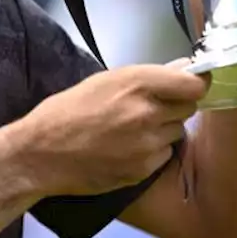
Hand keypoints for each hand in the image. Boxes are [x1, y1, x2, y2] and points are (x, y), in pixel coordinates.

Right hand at [11, 60, 208, 196]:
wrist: (41, 154)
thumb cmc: (67, 110)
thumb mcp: (104, 81)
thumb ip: (147, 76)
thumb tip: (183, 68)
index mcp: (137, 83)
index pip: (194, 83)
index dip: (195, 83)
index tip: (189, 85)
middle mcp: (148, 113)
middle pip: (189, 107)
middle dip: (176, 105)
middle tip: (152, 108)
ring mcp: (148, 144)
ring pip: (176, 132)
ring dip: (163, 129)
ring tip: (133, 130)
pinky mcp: (144, 170)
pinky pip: (163, 155)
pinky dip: (152, 152)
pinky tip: (126, 149)